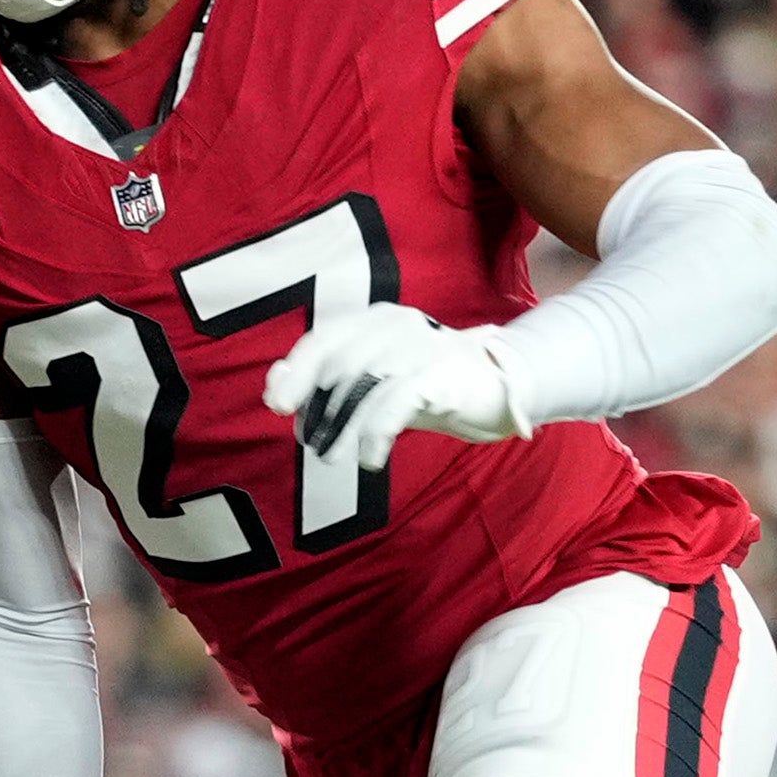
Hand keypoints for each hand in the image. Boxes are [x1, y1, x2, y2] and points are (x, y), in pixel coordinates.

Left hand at [263, 303, 521, 478]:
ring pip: (364, 386)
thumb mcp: (374, 384)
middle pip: (339, 366)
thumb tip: (275, 386)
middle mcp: (396, 324)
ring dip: (344, 428)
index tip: (278, 405)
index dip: (297, 371)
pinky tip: (371, 457)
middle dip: (320, 410)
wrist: (501, 388)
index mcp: (375, 319)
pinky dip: (375, 434)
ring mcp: (421, 345)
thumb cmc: (428, 386)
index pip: (324, 337)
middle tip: (314, 443)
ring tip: (337, 456)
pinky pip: (395, 402)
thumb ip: (326, 382)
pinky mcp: (442, 372)